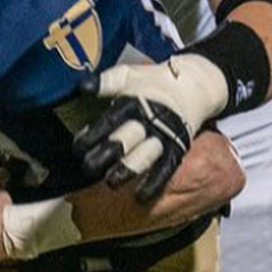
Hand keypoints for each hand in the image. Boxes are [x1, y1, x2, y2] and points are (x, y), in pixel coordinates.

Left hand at [74, 54, 227, 202]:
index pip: (110, 120)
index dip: (93, 134)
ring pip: (145, 156)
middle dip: (106, 154)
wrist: (192, 86)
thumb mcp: (128, 75)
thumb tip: (81, 87)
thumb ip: (105, 82)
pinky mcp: (177, 147)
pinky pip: (166, 168)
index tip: (78, 147)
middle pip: (126, 139)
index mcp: (134, 103)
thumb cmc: (152, 82)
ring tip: (112, 183)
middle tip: (88, 167)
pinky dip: (155, 182)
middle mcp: (149, 121)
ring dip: (128, 169)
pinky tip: (142, 196)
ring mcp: (164, 135)